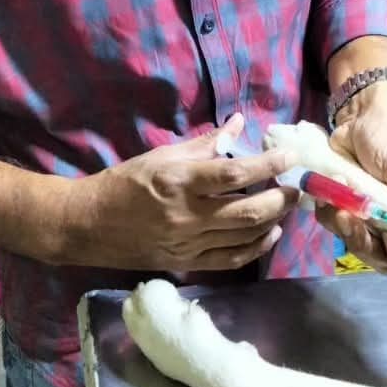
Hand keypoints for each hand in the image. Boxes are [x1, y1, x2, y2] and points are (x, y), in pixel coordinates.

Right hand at [60, 115, 298, 272]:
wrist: (90, 225)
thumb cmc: (126, 182)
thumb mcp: (162, 155)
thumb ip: (205, 143)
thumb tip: (238, 124)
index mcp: (180, 181)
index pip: (234, 173)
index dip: (268, 165)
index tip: (290, 157)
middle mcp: (187, 215)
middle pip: (247, 210)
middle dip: (280, 198)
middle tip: (296, 187)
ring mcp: (188, 243)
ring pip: (244, 237)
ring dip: (273, 221)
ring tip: (286, 206)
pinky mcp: (187, 263)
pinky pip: (230, 260)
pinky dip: (255, 248)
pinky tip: (269, 234)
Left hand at [319, 81, 386, 273]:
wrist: (360, 117)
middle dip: (366, 244)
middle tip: (350, 218)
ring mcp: (376, 221)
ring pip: (361, 247)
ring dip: (345, 229)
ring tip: (336, 203)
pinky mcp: (351, 212)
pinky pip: (339, 229)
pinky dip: (330, 217)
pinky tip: (325, 197)